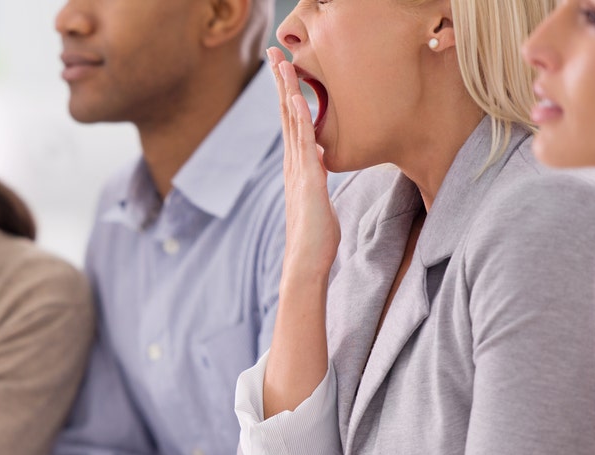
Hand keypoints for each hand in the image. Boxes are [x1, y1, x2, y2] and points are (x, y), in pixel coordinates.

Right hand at [267, 47, 340, 279]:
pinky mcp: (307, 177)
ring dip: (286, 90)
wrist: (307, 261)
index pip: (292, 123)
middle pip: (286, 114)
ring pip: (291, 121)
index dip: (288, 96)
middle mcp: (293, 163)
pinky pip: (302, 141)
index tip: (285, 71)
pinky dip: (297, 117)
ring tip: (282, 63)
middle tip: (274, 53)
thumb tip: (320, 173)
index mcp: (298, 167)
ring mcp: (298, 169)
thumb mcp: (320, 202)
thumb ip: (318, 183)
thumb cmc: (316, 237)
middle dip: (280, 83)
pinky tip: (294, 98)